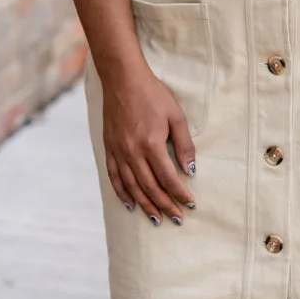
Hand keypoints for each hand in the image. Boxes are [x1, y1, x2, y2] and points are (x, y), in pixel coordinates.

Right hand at [101, 63, 196, 225]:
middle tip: (177, 219)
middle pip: (150, 187)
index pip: (168, 178)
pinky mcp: (109, 148)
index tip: (190, 204)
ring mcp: (118, 151)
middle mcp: (132, 152)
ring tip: (157, 219)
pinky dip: (122, 193)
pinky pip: (114, 177)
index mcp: (151, 144)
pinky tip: (131, 204)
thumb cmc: (153, 95)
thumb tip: (191, 171)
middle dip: (165, 205)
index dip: (179, 193)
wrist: (123, 79)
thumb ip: (184, 145)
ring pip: (132, 187)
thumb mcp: (176, 116)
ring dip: (145, 205)